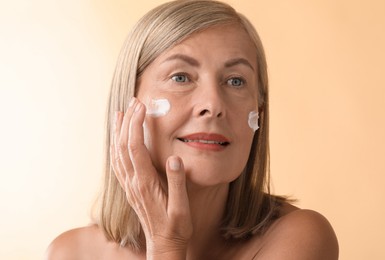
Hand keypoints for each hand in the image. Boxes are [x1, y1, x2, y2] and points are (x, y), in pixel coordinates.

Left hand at [110, 97, 192, 257]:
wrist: (163, 245)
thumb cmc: (176, 227)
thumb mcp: (182, 208)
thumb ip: (177, 183)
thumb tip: (174, 159)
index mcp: (145, 184)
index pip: (136, 148)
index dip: (136, 125)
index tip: (141, 107)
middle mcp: (133, 183)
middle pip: (124, 146)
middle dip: (127, 121)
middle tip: (133, 102)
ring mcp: (129, 186)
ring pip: (117, 153)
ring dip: (118, 132)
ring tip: (120, 114)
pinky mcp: (130, 188)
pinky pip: (118, 163)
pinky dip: (116, 146)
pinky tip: (118, 140)